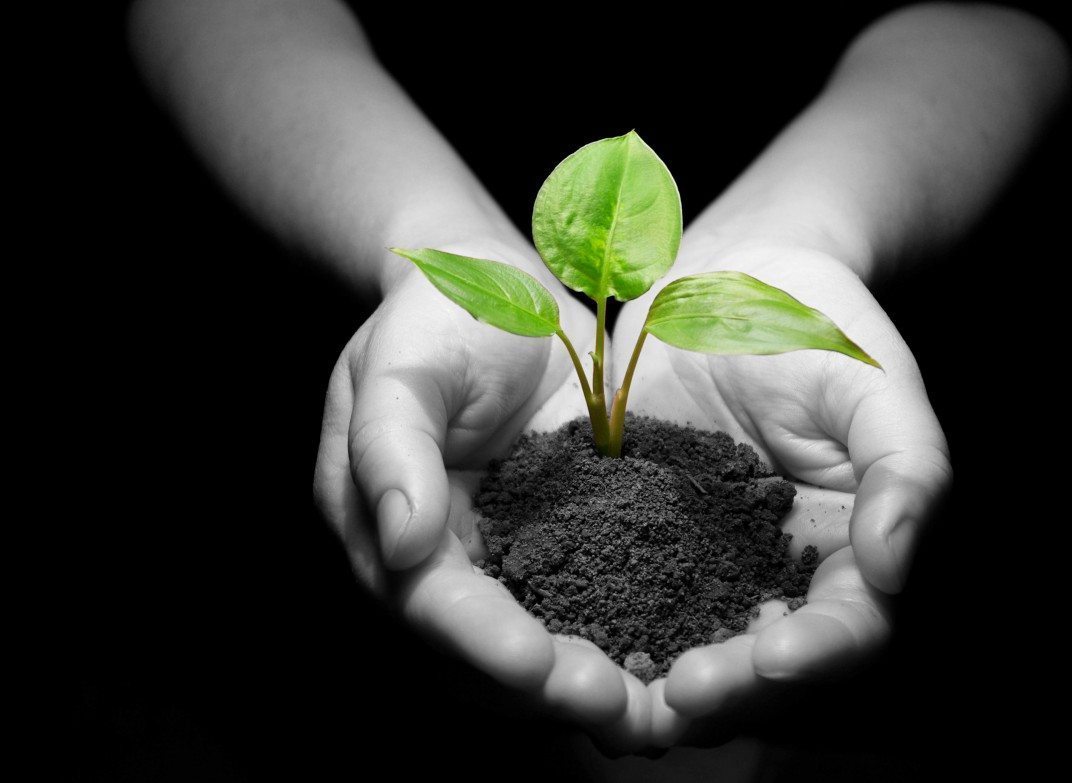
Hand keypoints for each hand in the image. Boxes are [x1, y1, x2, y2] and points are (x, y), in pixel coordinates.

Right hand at [313, 237, 652, 751]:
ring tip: (651, 709)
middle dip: (544, 690)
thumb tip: (399, 543)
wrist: (497, 296)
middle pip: (478, 655)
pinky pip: (577, 610)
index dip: (480, 643)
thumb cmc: (439, 319)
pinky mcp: (551, 549)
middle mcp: (434, 562)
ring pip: (528, 652)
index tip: (538, 669)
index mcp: (379, 525)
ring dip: (584, 687)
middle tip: (619, 712)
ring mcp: (494, 561)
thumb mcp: (402, 364)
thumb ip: (389, 444)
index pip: (427, 604)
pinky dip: (615, 641)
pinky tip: (668, 660)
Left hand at [611, 241, 951, 745]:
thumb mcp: (872, 381)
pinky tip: (562, 636)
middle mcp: (769, 573)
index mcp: (842, 549)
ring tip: (619, 692)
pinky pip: (612, 595)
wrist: (723, 283)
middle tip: (681, 694)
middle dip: (726, 690)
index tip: (772, 657)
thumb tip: (893, 562)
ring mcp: (697, 563)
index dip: (814, 652)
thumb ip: (904, 466)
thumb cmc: (815, 324)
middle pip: (758, 664)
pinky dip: (592, 628)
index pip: (844, 627)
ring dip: (653, 682)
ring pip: (682, 646)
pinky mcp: (630, 538)